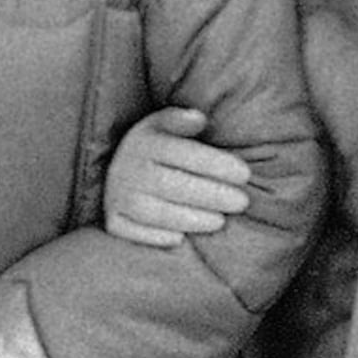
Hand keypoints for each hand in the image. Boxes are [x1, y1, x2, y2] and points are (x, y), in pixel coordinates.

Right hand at [103, 107, 254, 249]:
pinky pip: (132, 232)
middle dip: (211, 195)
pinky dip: (155, 237)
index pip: (183, 154)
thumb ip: (181, 120)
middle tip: (242, 202)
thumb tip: (200, 118)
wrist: (117, 169)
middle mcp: (127, 169)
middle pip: (172, 185)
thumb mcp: (164, 124)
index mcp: (144, 142)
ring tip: (220, 221)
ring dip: (190, 219)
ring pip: (154, 212)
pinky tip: (181, 239)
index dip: (216, 165)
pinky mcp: (112, 220)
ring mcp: (118, 196)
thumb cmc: (155, 147)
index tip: (245, 175)